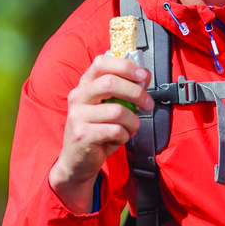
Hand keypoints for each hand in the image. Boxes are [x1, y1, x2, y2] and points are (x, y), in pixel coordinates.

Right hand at [49, 54, 152, 212]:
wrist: (76, 162)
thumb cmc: (96, 131)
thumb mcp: (107, 107)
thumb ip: (123, 91)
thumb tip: (144, 76)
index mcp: (84, 85)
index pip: (102, 62)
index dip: (125, 66)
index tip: (143, 75)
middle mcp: (78, 97)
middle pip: (110, 83)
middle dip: (136, 93)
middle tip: (148, 104)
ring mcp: (78, 116)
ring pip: (117, 111)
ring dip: (133, 122)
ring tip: (130, 128)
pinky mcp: (83, 135)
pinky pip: (116, 131)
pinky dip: (125, 136)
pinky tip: (119, 139)